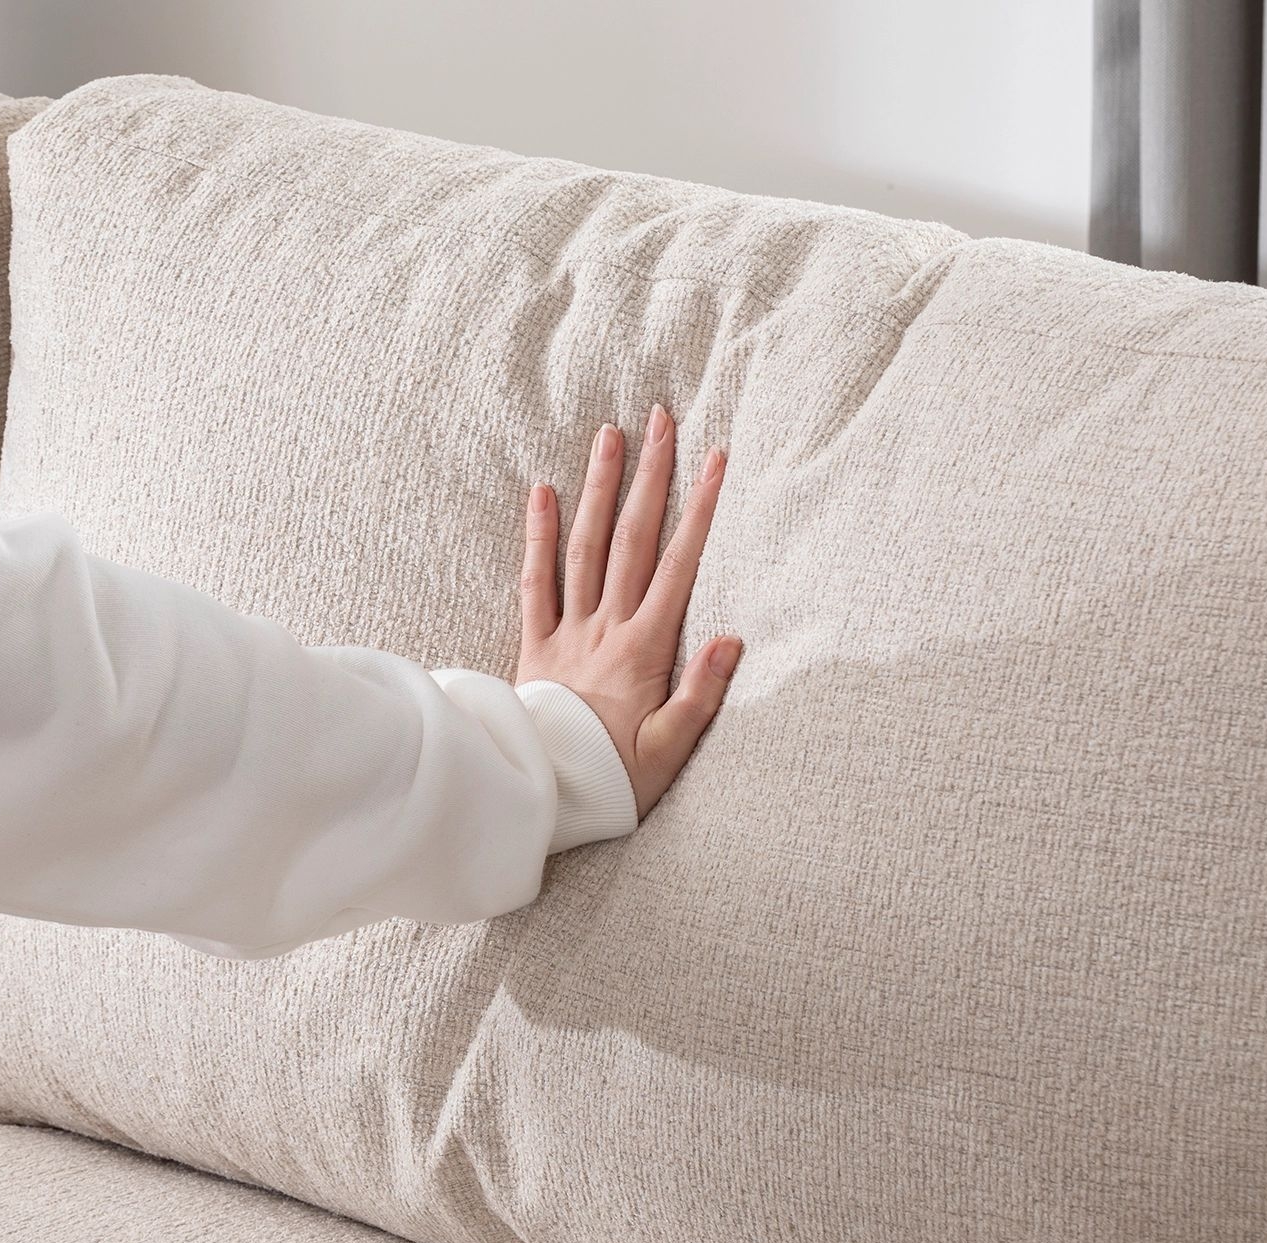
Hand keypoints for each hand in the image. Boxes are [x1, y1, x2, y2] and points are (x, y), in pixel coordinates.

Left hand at [516, 404, 741, 817]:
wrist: (542, 798)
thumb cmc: (614, 780)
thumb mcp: (671, 749)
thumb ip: (701, 694)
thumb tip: (732, 638)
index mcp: (644, 651)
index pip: (679, 565)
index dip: (700, 509)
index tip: (716, 459)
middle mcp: (606, 630)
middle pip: (632, 540)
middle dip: (650, 477)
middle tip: (660, 420)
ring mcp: (567, 632)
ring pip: (584, 549)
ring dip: (598, 490)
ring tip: (608, 436)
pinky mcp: (535, 645)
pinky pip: (534, 582)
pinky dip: (538, 536)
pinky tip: (542, 492)